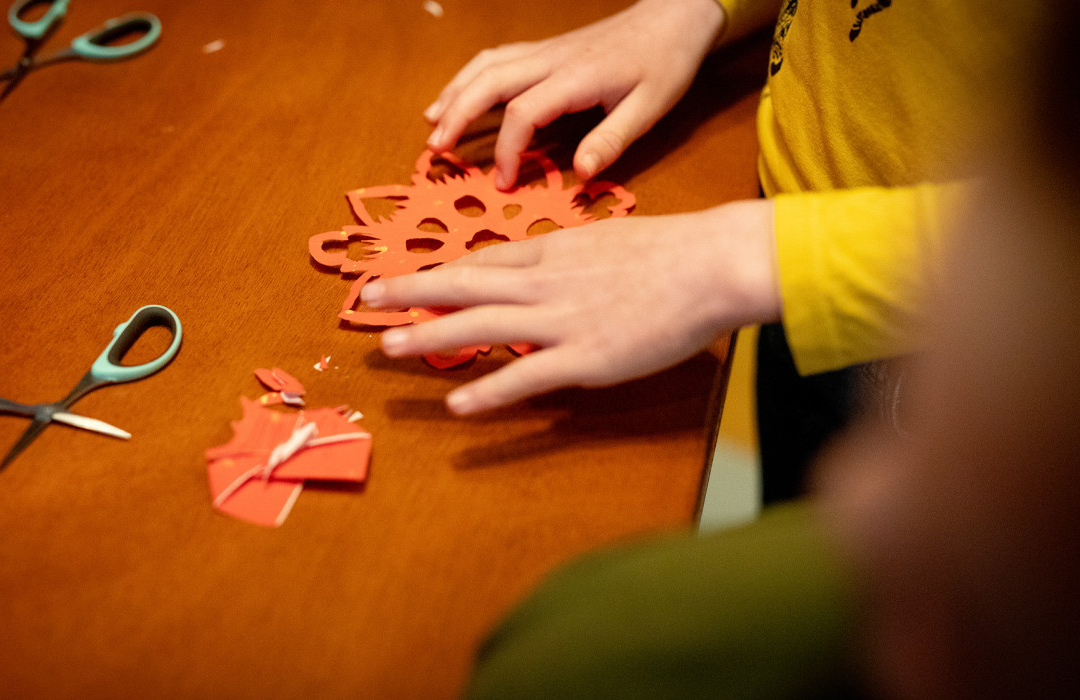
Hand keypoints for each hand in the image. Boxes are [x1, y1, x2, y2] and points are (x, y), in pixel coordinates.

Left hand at [359, 199, 778, 413]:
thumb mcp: (608, 241)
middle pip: (464, 284)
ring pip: (480, 324)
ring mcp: (561, 320)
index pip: (483, 262)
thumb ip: (570, 258)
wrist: (710, 264)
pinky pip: (525, 376)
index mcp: (554, 253)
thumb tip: (544, 267)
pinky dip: (488, 391)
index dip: (439, 272)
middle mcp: (546, 282)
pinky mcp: (585, 356)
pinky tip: (457, 404)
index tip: (406, 279)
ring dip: (430, 335)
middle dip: (411, 292)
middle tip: (369, 299)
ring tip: (388, 346)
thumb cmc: (671, 251)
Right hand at [425, 0, 725, 189]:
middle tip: (436, 150)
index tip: (503, 182)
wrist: (671, 19)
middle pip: (489, 81)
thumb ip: (612, 140)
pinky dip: (468, 78)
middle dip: (457, 115)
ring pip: (486, 66)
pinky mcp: (545, 50)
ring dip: (454, 93)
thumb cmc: (663, 63)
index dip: (507, 150)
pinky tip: (455, 95)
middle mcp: (551, 59)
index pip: (524, 113)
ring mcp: (545, 51)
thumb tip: (581, 174)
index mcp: (575, 77)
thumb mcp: (649, 108)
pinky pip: (496, 60)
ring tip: (431, 125)